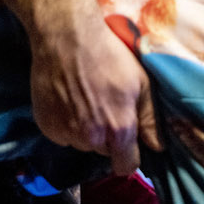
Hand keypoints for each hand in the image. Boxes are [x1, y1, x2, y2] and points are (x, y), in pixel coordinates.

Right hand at [29, 17, 160, 176]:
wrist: (65, 37)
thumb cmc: (109, 55)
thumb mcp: (142, 82)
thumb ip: (150, 120)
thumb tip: (157, 147)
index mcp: (118, 129)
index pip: (126, 166)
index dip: (130, 154)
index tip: (128, 140)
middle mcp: (90, 138)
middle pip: (104, 151)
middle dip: (108, 136)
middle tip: (105, 105)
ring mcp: (65, 133)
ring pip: (82, 143)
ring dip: (86, 129)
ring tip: (85, 98)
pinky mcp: (46, 125)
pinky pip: (61, 134)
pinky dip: (66, 122)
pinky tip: (68, 98)